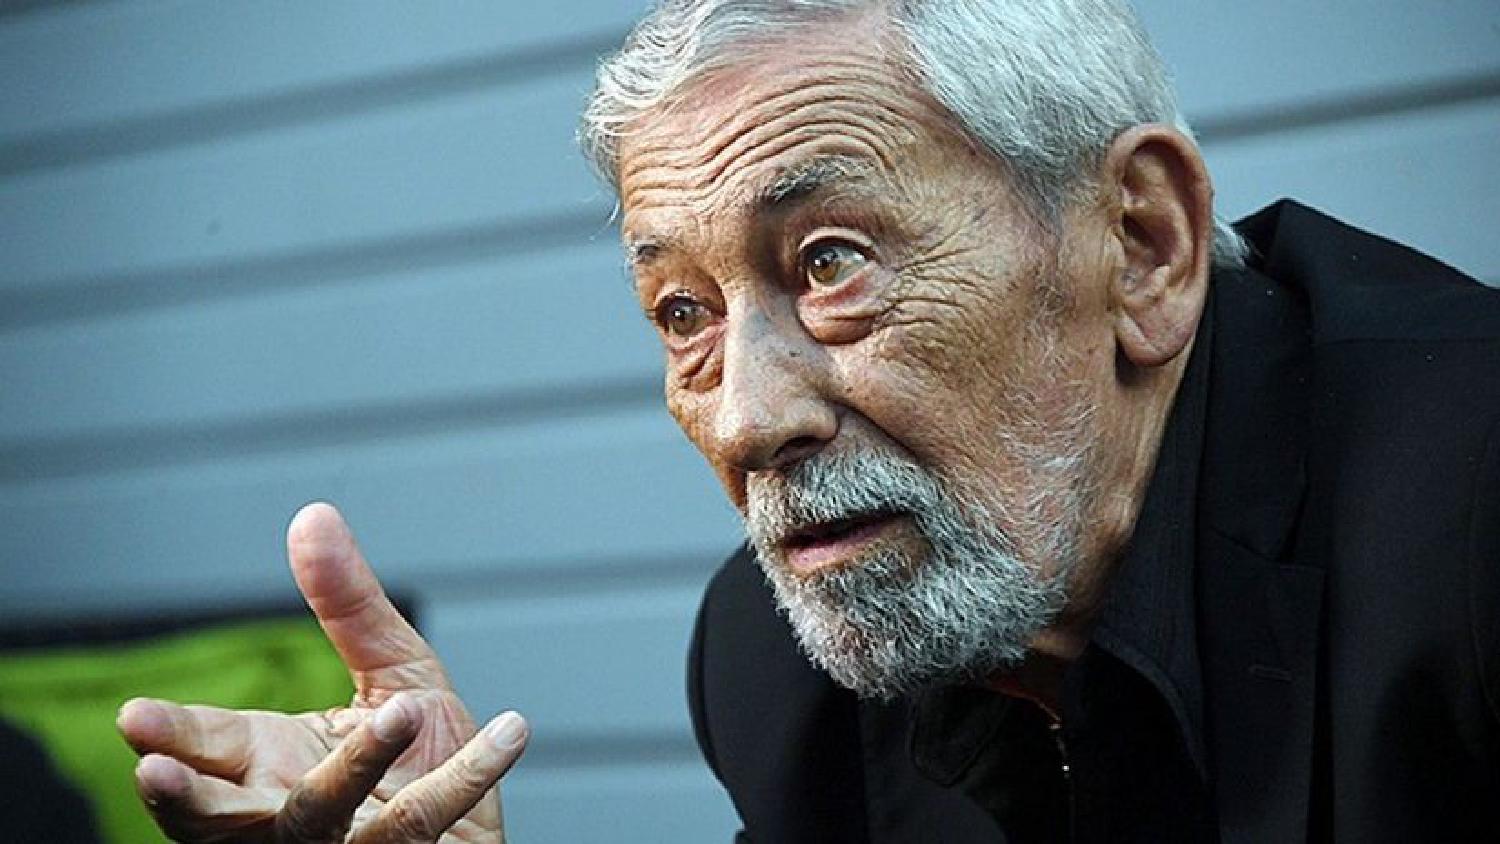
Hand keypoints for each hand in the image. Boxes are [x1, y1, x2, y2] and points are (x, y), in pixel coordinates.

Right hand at [116, 502, 527, 841]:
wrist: (478, 828)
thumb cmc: (419, 758)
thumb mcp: (391, 670)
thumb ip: (348, 605)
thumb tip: (312, 515)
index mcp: (268, 768)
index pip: (206, 749)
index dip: (171, 735)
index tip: (134, 718)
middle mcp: (291, 818)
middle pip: (225, 818)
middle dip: (189, 800)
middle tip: (156, 774)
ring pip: (324, 819)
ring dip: (355, 768)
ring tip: (399, 714)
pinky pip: (431, 821)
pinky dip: (473, 774)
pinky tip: (513, 730)